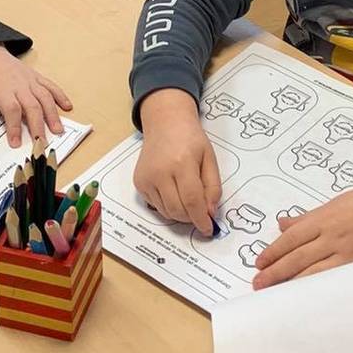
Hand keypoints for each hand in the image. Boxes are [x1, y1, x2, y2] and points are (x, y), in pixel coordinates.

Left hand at [0, 45, 71, 146]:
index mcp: (3, 90)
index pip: (12, 110)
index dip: (15, 127)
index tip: (16, 143)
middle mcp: (20, 85)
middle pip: (32, 106)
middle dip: (38, 126)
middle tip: (41, 143)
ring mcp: (30, 81)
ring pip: (45, 97)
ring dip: (53, 114)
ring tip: (58, 130)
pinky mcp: (36, 77)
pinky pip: (51, 86)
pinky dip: (60, 96)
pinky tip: (68, 107)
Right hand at [135, 88, 219, 234]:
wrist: (165, 123)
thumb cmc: (191, 139)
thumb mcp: (210, 159)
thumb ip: (213, 187)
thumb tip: (210, 213)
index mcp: (182, 163)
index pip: (192, 200)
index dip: (201, 219)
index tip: (208, 229)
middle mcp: (160, 172)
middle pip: (178, 210)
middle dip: (191, 218)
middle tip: (200, 213)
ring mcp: (147, 178)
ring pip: (166, 212)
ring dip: (180, 213)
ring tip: (187, 198)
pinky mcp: (139, 182)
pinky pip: (156, 205)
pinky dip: (167, 206)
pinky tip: (173, 190)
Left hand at [253, 173, 352, 289]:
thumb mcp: (335, 203)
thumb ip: (308, 218)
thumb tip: (282, 224)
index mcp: (325, 218)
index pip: (291, 239)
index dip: (272, 253)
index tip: (259, 263)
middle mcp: (334, 237)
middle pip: (297, 258)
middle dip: (275, 272)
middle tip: (259, 283)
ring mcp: (349, 254)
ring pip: (313, 273)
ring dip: (292, 284)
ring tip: (275, 293)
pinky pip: (335, 281)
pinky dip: (318, 289)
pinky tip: (306, 297)